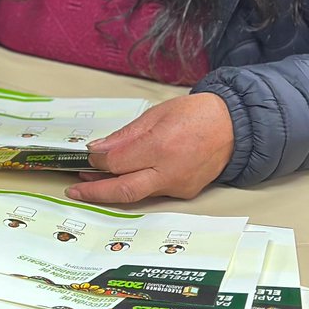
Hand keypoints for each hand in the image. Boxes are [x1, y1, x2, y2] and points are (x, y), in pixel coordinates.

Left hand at [65, 93, 234, 204]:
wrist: (234, 127)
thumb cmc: (196, 115)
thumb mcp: (155, 115)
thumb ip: (125, 137)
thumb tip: (98, 150)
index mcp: (161, 146)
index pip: (117, 162)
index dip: (97, 162)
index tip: (86, 157)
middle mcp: (170, 171)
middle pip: (124, 190)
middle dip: (95, 192)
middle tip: (74, 189)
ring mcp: (179, 185)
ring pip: (137, 193)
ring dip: (113, 188)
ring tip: (95, 179)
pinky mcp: (185, 193)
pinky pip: (153, 192)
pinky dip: (135, 184)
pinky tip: (125, 177)